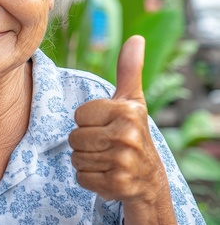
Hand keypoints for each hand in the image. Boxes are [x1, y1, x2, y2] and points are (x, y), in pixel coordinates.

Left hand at [68, 36, 165, 203]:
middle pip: (74, 138)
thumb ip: (129, 69)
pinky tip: (106, 174)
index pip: (78, 115)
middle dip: (84, 142)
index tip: (105, 124)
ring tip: (106, 158)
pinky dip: (89, 178)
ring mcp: (123, 163)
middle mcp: (127, 136)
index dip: (87, 121)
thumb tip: (136, 38)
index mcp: (127, 111)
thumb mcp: (132, 100)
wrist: (149, 177)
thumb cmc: (133, 130)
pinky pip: (81, 177)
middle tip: (105, 144)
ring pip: (76, 158)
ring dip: (86, 160)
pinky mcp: (117, 186)